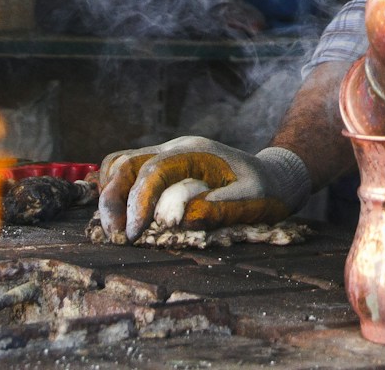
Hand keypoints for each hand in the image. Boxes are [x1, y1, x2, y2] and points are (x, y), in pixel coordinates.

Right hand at [96, 135, 310, 241]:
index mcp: (196, 153)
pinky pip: (127, 169)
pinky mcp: (163, 166)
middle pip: (128, 164)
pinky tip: (119, 215)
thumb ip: (219, 208)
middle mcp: (176, 148)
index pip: (154, 171)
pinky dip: (115, 188)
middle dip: (114, 200)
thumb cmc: (265, 190)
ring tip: (114, 229)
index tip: (133, 234)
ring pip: (121, 163)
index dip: (138, 202)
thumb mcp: (252, 200)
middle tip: (116, 237)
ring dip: (110, 195)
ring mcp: (167, 154)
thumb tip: (179, 218)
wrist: (274, 175)